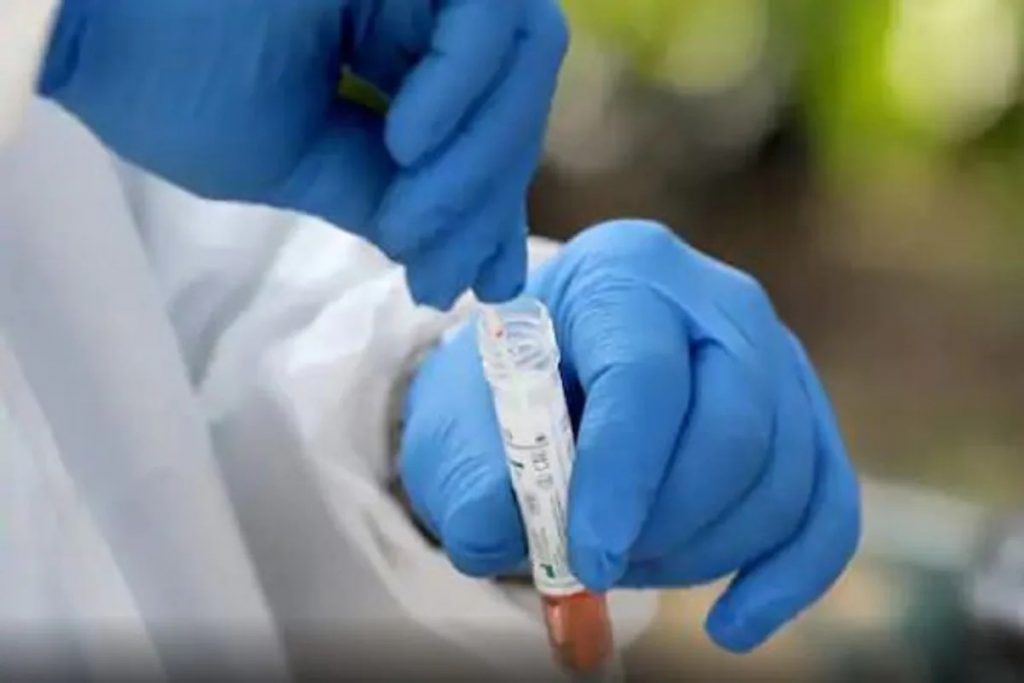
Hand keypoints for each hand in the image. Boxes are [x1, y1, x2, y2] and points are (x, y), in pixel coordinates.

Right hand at [40, 0, 567, 308]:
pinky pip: (488, 14)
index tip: (484, 281)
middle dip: (486, 195)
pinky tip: (405, 140)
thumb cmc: (174, 86)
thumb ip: (384, 198)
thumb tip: (454, 260)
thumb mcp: (297, 164)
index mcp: (390, 54)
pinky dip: (466, 88)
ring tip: (409, 213)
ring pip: (520, 54)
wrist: (92, 23)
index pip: (480, 127)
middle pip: (514, 95)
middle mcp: (416, 8)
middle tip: (439, 264)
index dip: (491, 204)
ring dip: (480, 155)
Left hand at [400, 220, 859, 651]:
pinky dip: (785, 579)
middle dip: (666, 523)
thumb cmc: (508, 394)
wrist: (553, 382)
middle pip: (736, 427)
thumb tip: (499, 536)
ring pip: (783, 478)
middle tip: (602, 566)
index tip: (585, 557)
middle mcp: (719, 302)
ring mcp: (778, 358)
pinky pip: (827, 508)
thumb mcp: (460, 424)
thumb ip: (471, 479)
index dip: (620, 476)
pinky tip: (729, 625)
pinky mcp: (807, 419)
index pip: (645, 376)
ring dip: (704, 553)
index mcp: (624, 274)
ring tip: (628, 565)